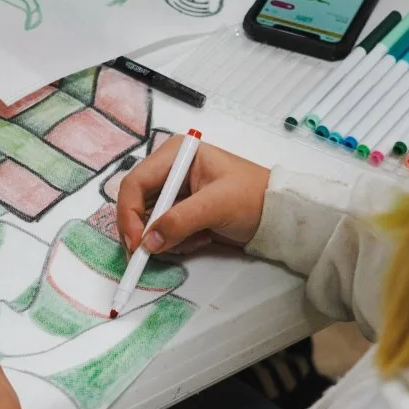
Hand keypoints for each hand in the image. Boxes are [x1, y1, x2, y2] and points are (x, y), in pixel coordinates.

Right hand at [116, 137, 269, 256]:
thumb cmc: (253, 197)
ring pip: (149, 221)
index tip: (136, 243)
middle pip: (137, 203)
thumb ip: (180, 221)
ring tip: (195, 239)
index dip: (130, 214)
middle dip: (144, 230)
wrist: (277, 215)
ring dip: (165, 238)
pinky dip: (176, 242)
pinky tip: (201, 239)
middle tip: (148, 254)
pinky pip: (164, 231)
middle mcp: (170, 170)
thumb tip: (148, 242)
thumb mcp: (216, 205)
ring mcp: (176, 192)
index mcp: (177, 154)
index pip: (135, 183)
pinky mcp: (182, 212)